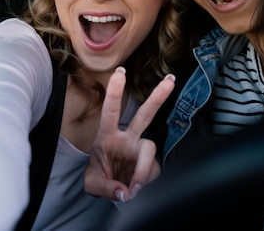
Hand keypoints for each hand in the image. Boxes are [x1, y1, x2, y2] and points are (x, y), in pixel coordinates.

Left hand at [84, 66, 174, 201]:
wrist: (114, 191)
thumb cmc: (100, 178)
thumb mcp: (92, 185)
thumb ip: (104, 187)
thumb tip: (125, 190)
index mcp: (108, 136)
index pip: (111, 111)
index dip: (115, 92)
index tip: (120, 72)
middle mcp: (128, 138)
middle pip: (145, 114)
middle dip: (158, 97)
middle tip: (170, 80)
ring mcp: (141, 149)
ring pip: (150, 149)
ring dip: (142, 170)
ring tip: (133, 188)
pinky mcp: (153, 163)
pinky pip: (153, 171)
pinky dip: (145, 183)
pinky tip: (137, 189)